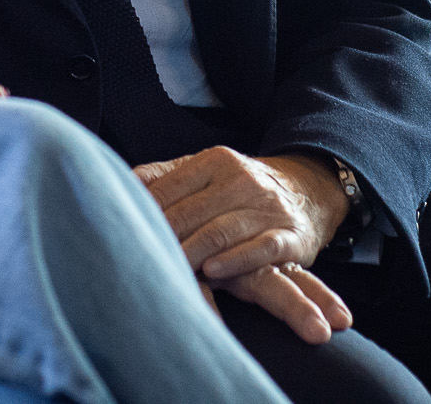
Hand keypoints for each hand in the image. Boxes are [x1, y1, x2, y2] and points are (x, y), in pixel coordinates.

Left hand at [135, 146, 352, 343]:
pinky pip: (260, 249)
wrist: (309, 189)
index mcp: (214, 161)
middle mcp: (241, 180)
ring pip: (220, 231)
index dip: (143, 214)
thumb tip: (124, 181)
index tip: (121, 235)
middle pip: (190, 213)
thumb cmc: (241, 188)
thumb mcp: (205, 171)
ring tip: (168, 270)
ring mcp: (266, 206)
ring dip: (191, 252)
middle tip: (136, 261)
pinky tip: (212, 270)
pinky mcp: (290, 235)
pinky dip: (235, 260)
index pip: (169, 189)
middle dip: (162, 238)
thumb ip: (165, 177)